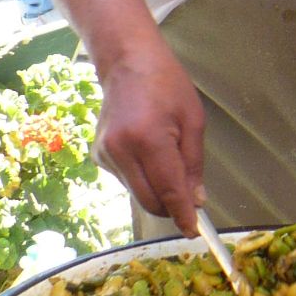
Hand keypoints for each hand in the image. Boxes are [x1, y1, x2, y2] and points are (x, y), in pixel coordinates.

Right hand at [94, 43, 205, 236]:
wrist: (128, 64)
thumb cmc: (168, 86)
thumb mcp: (193, 121)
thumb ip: (193, 164)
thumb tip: (196, 201)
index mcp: (148, 139)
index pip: (168, 189)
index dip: (182, 214)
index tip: (194, 232)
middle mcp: (121, 150)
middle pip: (149, 200)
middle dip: (171, 207)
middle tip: (191, 203)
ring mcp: (105, 155)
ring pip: (137, 193)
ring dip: (157, 192)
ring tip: (169, 160)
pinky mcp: (98, 156)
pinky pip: (127, 180)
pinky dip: (143, 179)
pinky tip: (149, 153)